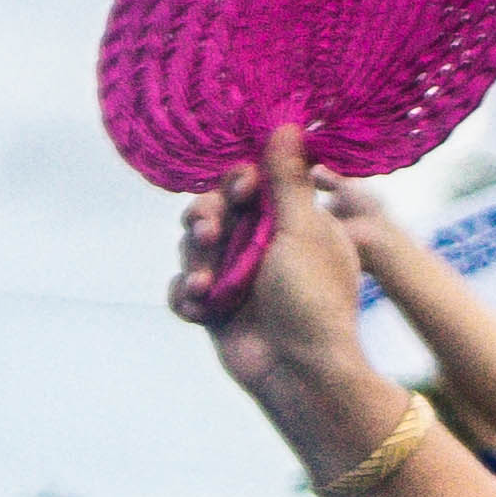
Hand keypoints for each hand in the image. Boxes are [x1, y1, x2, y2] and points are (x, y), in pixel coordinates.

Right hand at [171, 127, 386, 428]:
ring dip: (193, 259)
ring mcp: (235, 275)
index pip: (250, 183)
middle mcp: (260, 244)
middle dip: (204, 217)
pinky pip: (180, 288)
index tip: (242, 191)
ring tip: (203, 282)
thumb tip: (286, 124)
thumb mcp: (304, 232)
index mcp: (289, 220)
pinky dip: (183, 296)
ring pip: (192, 247)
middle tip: (207, 231)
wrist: (301, 372)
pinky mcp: (214, 307)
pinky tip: (197, 307)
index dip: (238, 182)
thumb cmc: (314, 301)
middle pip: (212, 209)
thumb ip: (288, 181)